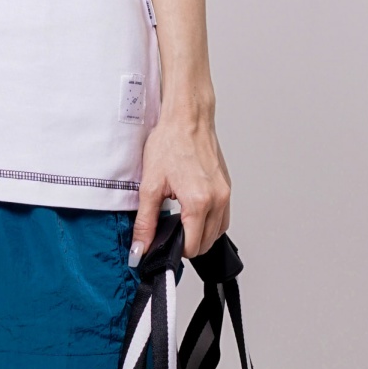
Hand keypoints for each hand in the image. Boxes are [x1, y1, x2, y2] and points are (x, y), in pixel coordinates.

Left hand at [129, 106, 231, 264]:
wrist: (187, 118)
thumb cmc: (170, 143)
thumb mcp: (149, 186)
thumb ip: (145, 223)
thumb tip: (140, 249)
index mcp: (199, 202)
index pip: (192, 247)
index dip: (174, 250)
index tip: (162, 241)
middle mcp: (218, 200)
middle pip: (207, 244)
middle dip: (187, 243)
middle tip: (168, 230)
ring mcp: (225, 193)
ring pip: (218, 232)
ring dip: (200, 234)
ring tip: (181, 220)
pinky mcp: (227, 187)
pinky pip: (223, 217)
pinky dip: (210, 222)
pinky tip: (193, 211)